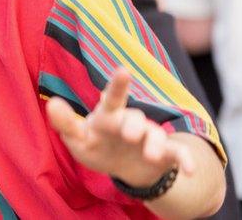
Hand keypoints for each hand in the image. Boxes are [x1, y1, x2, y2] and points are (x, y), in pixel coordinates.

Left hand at [46, 68, 195, 187]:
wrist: (124, 167)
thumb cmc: (97, 145)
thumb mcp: (77, 137)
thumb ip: (65, 123)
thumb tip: (52, 104)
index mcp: (110, 116)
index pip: (113, 97)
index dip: (118, 84)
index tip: (124, 70)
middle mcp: (132, 123)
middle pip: (136, 118)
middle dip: (135, 125)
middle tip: (129, 135)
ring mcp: (151, 136)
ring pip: (156, 136)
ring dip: (155, 144)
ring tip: (151, 155)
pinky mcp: (166, 154)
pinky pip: (179, 153)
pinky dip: (186, 160)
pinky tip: (189, 170)